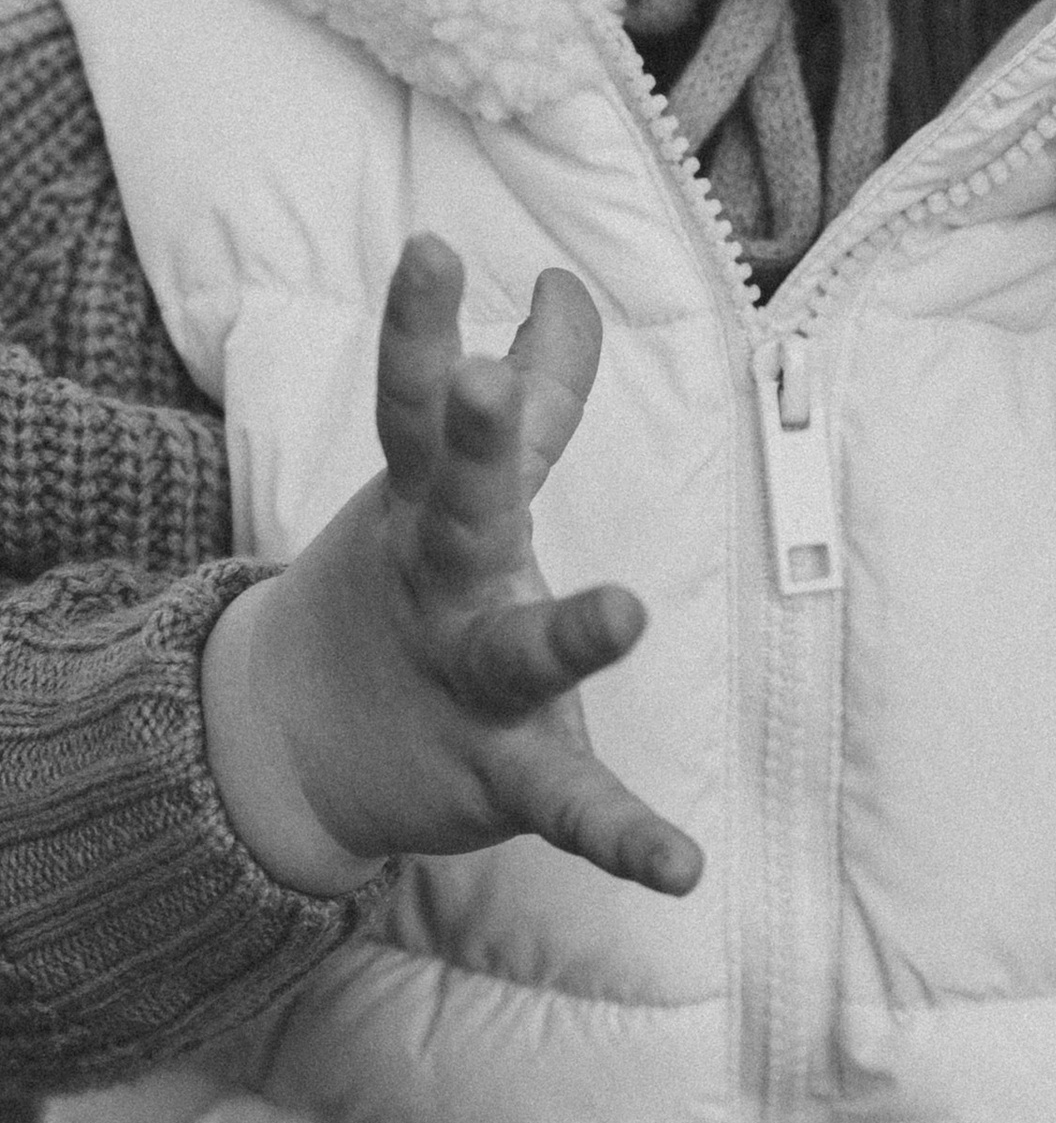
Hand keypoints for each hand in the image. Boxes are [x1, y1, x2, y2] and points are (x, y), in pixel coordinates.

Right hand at [203, 232, 702, 896]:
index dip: (422, 328)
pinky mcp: (504, 771)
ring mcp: (470, 678)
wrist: (304, 743)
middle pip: (462, 501)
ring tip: (627, 609)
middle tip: (484, 380)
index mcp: (431, 504)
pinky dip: (625, 837)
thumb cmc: (416, 585)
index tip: (431, 251)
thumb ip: (536, 393)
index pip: (422, 402)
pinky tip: (684, 870)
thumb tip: (564, 284)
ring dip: (571, 631)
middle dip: (477, 441)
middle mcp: (445, 581)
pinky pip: (569, 803)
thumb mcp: (461, 490)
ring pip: (518, 649)